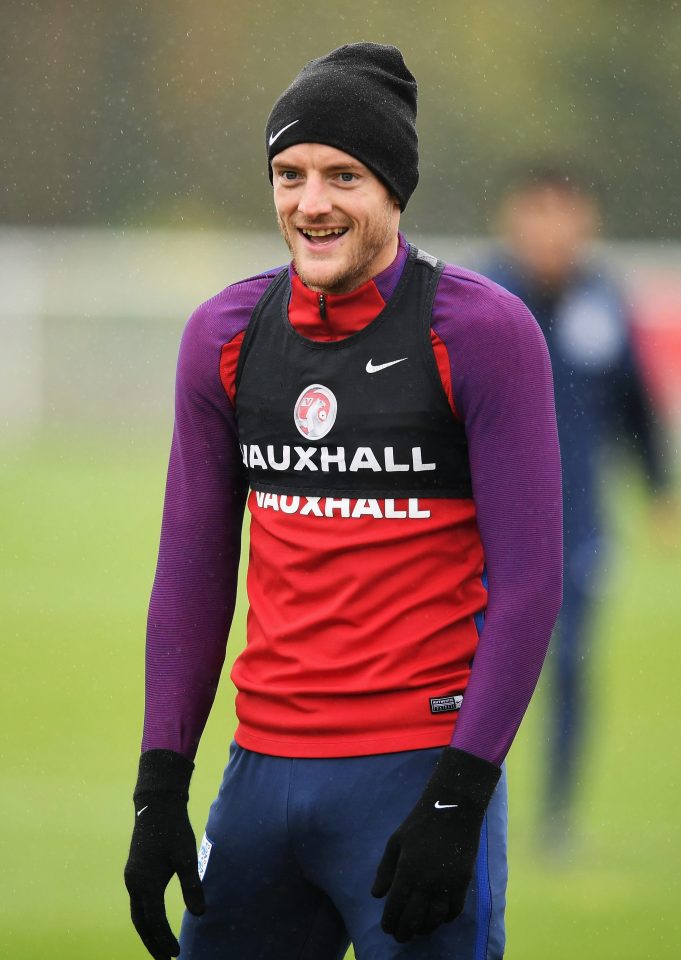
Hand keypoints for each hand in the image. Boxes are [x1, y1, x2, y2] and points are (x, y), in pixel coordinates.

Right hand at [124, 750, 204, 959]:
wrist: (156, 805)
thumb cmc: (174, 830)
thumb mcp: (187, 858)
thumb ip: (192, 887)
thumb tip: (200, 914)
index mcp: (146, 884)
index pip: (155, 922)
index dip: (165, 940)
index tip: (176, 955)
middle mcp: (134, 884)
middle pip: (141, 923)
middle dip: (152, 943)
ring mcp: (132, 877)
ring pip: (137, 913)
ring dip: (148, 931)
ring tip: (160, 946)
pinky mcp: (134, 871)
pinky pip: (138, 902)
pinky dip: (145, 916)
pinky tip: (155, 919)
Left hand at [371, 747, 499, 942]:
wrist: (452, 809)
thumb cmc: (419, 823)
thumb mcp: (395, 842)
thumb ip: (385, 870)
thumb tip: (377, 895)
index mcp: (408, 871)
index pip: (396, 906)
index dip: (390, 921)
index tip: (386, 928)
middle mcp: (427, 882)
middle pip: (414, 919)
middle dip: (404, 931)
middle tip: (399, 936)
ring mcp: (447, 883)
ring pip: (435, 919)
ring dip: (424, 928)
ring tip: (417, 930)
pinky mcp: (463, 882)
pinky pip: (454, 910)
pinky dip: (444, 919)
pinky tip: (437, 918)